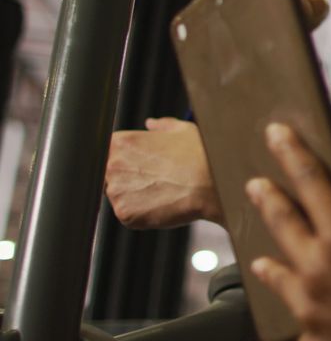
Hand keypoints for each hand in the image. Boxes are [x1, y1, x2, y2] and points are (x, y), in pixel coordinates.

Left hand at [105, 117, 223, 227]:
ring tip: (164, 193)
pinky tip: (164, 205)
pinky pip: (130, 216)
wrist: (212, 184)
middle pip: (111, 176)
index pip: (109, 153)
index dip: (127, 161)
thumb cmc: (200, 155)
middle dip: (130, 180)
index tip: (142, 166)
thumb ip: (161, 125)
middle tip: (157, 181)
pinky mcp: (125, 214)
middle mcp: (112, 165)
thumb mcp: (182, 130)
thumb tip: (152, 124)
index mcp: (121, 142)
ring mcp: (116, 191)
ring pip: (121, 197)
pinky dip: (144, 215)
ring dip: (137, 198)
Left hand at [247, 123, 330, 340]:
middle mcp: (317, 274)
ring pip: (279, 277)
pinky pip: (299, 321)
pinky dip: (300, 309)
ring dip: (271, 258)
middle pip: (282, 225)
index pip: (309, 183)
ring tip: (265, 254)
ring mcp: (312, 314)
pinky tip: (305, 304)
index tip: (275, 133)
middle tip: (255, 184)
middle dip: (268, 199)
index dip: (291, 154)